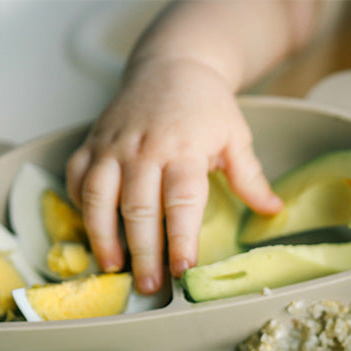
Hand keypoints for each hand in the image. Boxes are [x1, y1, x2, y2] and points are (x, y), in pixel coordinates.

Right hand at [66, 58, 281, 293]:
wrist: (171, 64)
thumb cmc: (206, 106)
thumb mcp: (236, 137)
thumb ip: (250, 178)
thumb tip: (274, 210)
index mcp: (184, 150)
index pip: (181, 201)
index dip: (181, 238)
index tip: (183, 270)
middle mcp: (143, 149)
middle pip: (138, 208)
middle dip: (143, 252)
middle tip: (150, 286)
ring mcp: (112, 146)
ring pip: (98, 196)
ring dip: (103, 236)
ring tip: (114, 267)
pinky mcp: (91, 143)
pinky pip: (76, 178)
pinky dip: (79, 207)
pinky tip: (92, 232)